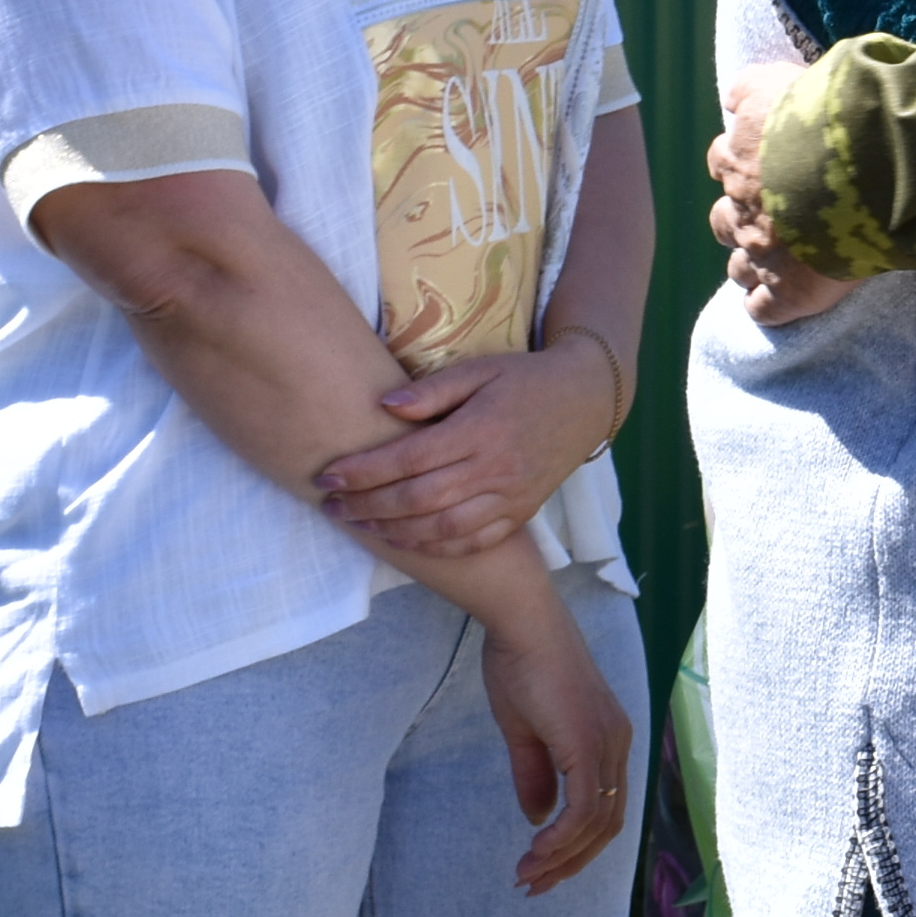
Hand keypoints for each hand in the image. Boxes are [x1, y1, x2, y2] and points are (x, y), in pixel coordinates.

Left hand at [315, 338, 619, 554]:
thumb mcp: (481, 369)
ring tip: (359, 524)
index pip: (410, 457)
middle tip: (332, 505)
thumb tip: (383, 405)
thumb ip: (433, 389)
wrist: (586, 400)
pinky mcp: (521, 512)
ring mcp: (511, 495)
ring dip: (395, 531)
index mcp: (481, 428)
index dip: (365, 471)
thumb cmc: (526, 379)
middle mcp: (496, 468)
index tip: (329, 474)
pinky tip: (406, 540)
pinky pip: (475, 541)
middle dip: (368, 505)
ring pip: (444, 527)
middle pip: (420, 498)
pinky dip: (437, 547)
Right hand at [478, 604, 635, 894]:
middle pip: (607, 823)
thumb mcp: (525, 731)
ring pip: (597, 822)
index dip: (575, 844)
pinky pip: (584, 807)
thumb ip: (536, 775)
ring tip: (527, 876)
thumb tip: (537, 818)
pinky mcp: (590, 742)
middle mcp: (617, 744)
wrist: (522, 624)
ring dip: (562, 856)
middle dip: (571, 862)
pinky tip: (536, 850)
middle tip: (535, 885)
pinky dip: (561, 837)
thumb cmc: (521, 665)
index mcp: (607, 740)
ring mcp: (608, 743)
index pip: (604, 808)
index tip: (540, 867)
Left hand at [708, 69, 848, 322]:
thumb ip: (757, 85)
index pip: (722, 158)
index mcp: (741, 152)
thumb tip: (735, 97)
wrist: (874, 159)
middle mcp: (742, 202)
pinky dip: (771, 305)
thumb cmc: (838, 112)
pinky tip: (788, 299)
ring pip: (739, 267)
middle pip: (723, 218)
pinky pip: (763, 309)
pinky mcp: (790, 291)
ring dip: (756, 263)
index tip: (770, 164)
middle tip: (781, 216)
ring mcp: (763, 251)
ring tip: (787, 262)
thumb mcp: (787, 76)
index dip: (745, 163)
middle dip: (745, 218)